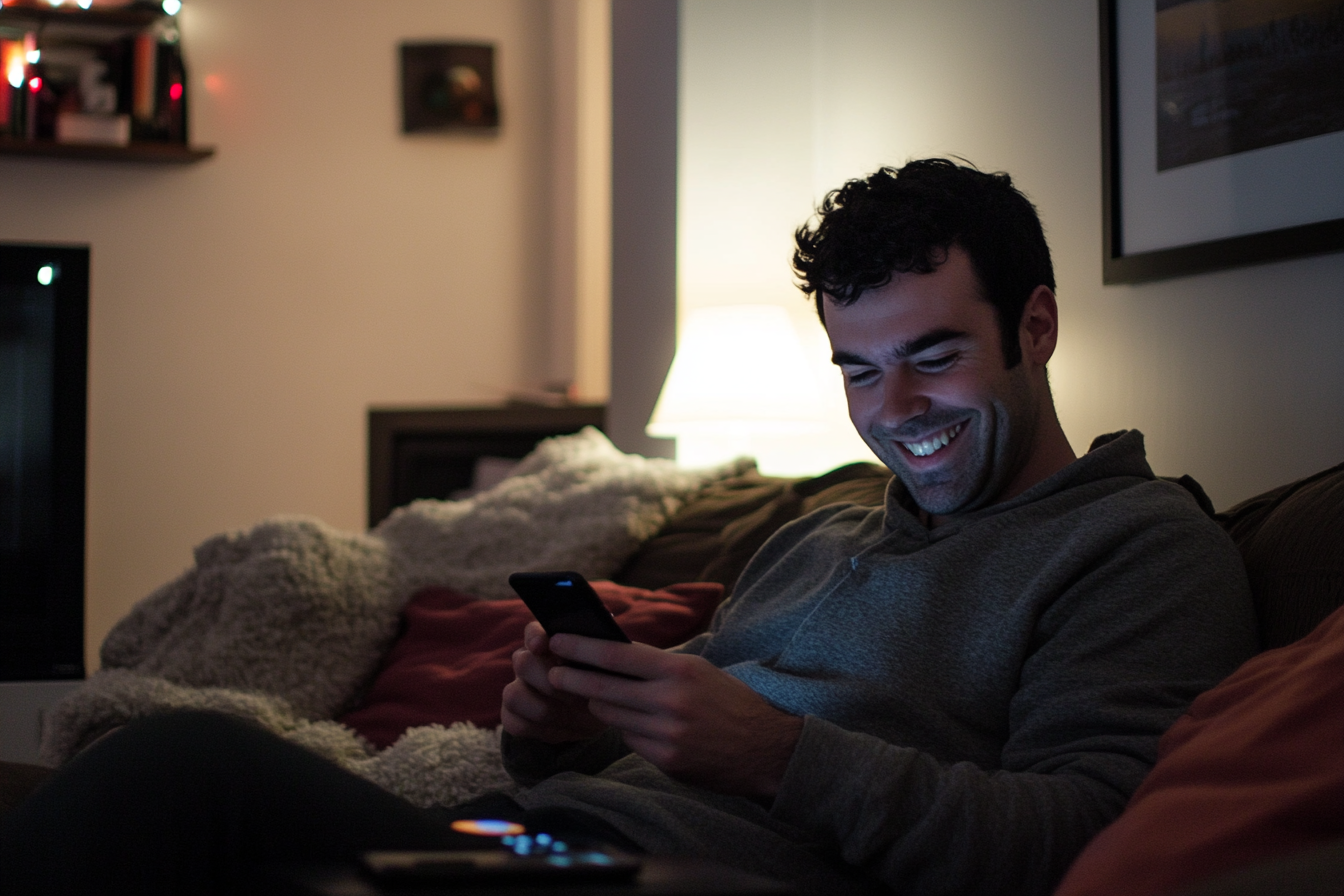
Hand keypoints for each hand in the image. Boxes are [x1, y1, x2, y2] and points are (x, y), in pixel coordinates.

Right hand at [501, 622, 609, 743]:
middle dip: (551, 682)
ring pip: (513, 695)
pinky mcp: (513, 716)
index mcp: (550, 643)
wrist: (597, 714)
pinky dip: (540, 729)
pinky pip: (514, 723)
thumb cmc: (601, 682)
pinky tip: (564, 729)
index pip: (533, 631)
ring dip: (546, 709)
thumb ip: (600, 649)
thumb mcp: (607, 666)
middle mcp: (528, 661)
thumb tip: (605, 630)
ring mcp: (518, 688)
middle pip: (522, 663)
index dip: (535, 637)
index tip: (544, 645)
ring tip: (574, 715)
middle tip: (580, 695)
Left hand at [544, 633, 804, 799]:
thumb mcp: (697, 670)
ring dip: (603, 706)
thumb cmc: (729, 702)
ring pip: (611, 716)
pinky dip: (629, 730)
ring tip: (602, 698)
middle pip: (602, 688)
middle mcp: (669, 701)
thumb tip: (610, 652)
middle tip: (553, 674)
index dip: (581, 648)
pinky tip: (641, 725)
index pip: (616, 655)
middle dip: (572, 680)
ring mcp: (666, 733)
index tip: (557, 641)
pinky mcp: (665, 759)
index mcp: (679, 670)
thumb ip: (656, 664)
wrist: (766, 749)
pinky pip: (629, 739)